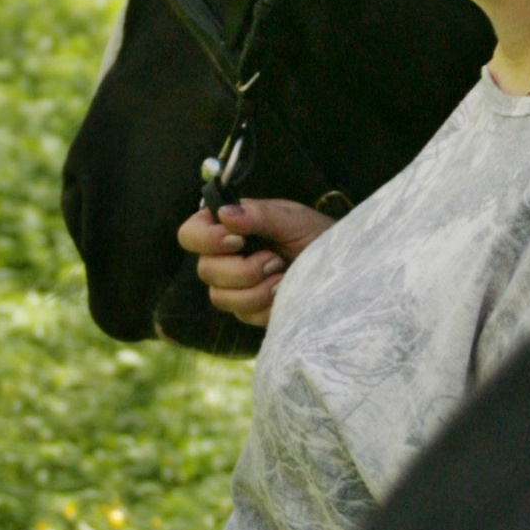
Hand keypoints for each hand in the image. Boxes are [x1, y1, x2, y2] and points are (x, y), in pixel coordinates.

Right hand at [175, 199, 335, 329]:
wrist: (339, 267)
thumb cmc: (314, 234)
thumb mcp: (291, 218)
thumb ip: (259, 214)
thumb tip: (225, 214)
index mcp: (228, 228)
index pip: (190, 234)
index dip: (206, 239)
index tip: (237, 240)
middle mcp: (225, 257)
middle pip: (205, 270)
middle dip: (242, 269)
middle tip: (274, 259)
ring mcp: (235, 287)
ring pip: (220, 297)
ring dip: (256, 289)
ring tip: (282, 275)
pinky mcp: (249, 311)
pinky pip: (243, 315)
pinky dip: (267, 305)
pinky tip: (284, 293)